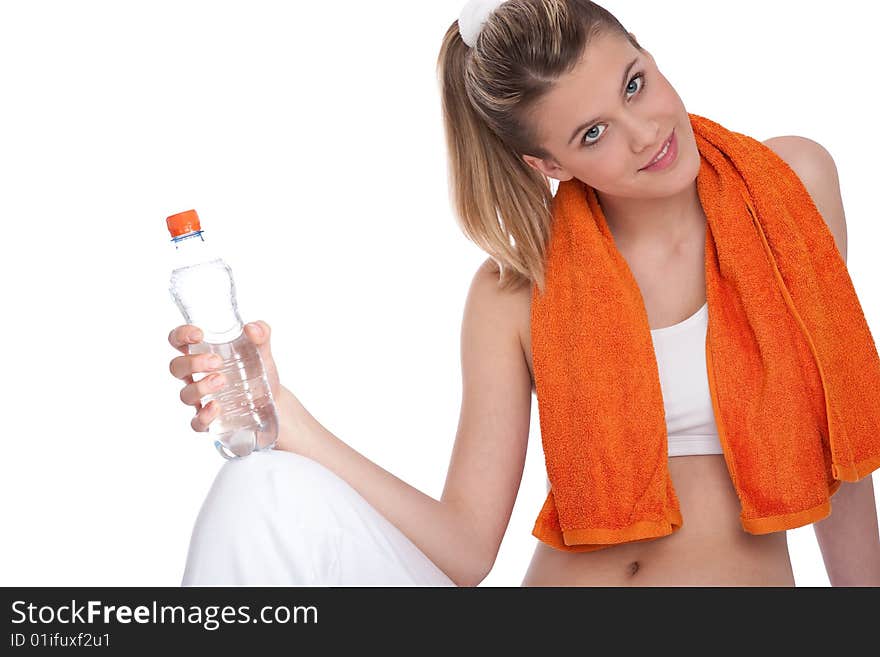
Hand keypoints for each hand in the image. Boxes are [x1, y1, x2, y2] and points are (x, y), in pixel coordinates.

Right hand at [167, 321, 281, 432]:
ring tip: (222, 381)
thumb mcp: (262, 350)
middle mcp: (196, 376)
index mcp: (202, 353)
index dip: (181, 335)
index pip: (178, 341)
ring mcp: (201, 399)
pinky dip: (204, 415)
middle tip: (217, 362)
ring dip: (201, 387)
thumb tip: (253, 328)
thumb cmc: (258, 371)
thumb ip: (261, 334)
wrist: (274, 401)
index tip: (199, 334)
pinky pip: (196, 422)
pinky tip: (216, 407)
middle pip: (177, 367)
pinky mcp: (210, 420)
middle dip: (193, 363)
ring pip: (185, 394)